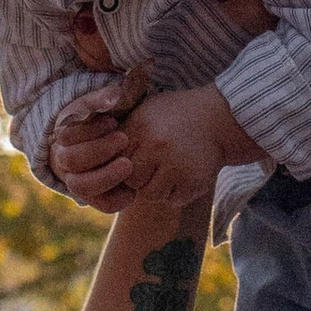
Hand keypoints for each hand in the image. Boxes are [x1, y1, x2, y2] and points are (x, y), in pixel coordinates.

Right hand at [48, 94, 139, 213]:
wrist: (128, 141)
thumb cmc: (116, 117)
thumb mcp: (108, 104)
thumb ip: (105, 98)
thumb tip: (112, 97)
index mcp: (66, 137)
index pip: (67, 137)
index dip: (89, 131)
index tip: (113, 121)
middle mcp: (67, 161)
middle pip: (71, 161)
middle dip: (98, 150)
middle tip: (124, 139)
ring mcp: (80, 181)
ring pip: (81, 186)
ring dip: (106, 176)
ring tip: (129, 164)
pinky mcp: (99, 198)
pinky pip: (103, 204)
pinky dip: (118, 198)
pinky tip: (133, 187)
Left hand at [111, 83, 244, 208]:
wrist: (219, 118)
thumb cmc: (176, 115)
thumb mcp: (146, 110)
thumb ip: (121, 129)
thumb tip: (92, 152)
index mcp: (140, 128)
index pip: (114, 161)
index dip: (122, 164)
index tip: (135, 158)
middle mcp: (156, 145)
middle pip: (131, 180)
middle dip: (140, 178)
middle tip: (155, 165)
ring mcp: (175, 165)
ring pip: (150, 194)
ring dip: (158, 187)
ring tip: (171, 169)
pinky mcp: (192, 181)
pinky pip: (172, 200)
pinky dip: (177, 193)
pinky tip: (184, 175)